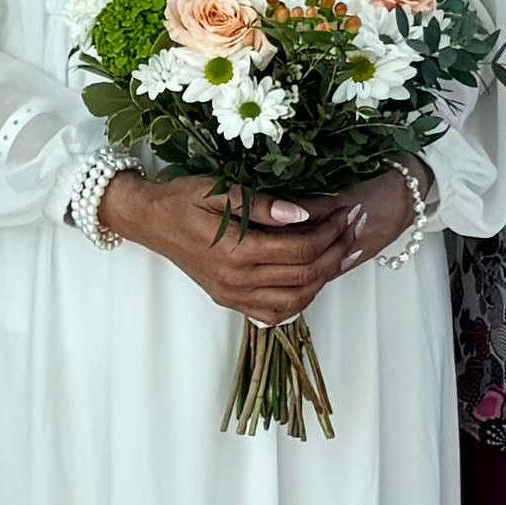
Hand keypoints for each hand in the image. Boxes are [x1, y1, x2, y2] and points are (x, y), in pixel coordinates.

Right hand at [100, 175, 378, 322]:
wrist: (151, 222)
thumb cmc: (183, 199)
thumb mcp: (220, 190)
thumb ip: (262, 205)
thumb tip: (302, 214)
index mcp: (236, 252)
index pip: (300, 248)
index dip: (330, 231)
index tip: (347, 210)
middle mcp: (237, 281)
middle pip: (304, 275)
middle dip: (336, 250)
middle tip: (355, 227)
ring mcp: (233, 295)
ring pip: (295, 300)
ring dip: (324, 278)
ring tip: (342, 251)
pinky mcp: (230, 301)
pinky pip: (274, 314)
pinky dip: (300, 302)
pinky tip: (313, 281)